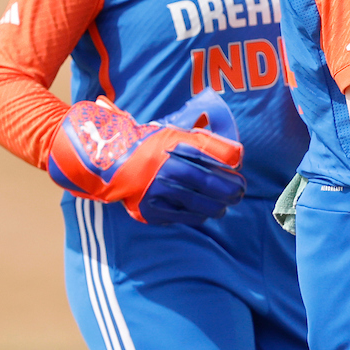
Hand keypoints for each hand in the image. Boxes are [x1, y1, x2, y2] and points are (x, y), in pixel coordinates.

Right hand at [46, 93, 244, 224]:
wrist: (110, 161)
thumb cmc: (150, 145)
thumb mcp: (175, 132)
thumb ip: (205, 140)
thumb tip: (237, 154)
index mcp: (179, 144)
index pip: (224, 155)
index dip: (235, 164)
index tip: (238, 170)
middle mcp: (171, 168)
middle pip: (218, 184)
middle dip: (234, 190)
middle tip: (239, 192)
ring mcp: (161, 191)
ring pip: (206, 205)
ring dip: (220, 207)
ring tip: (224, 205)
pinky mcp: (153, 209)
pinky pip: (187, 217)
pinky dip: (200, 215)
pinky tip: (204, 212)